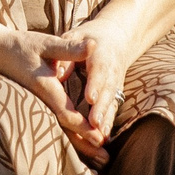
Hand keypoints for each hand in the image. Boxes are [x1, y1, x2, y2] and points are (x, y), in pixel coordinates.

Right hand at [0, 28, 109, 166]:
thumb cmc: (21, 47)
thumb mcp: (45, 43)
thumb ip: (68, 48)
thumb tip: (92, 46)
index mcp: (44, 88)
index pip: (65, 112)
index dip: (83, 126)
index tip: (100, 137)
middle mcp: (40, 103)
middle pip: (64, 130)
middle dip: (85, 144)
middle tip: (105, 158)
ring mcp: (36, 109)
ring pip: (59, 132)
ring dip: (79, 145)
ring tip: (100, 159)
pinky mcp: (35, 110)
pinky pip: (53, 127)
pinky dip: (70, 138)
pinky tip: (83, 146)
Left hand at [56, 16, 141, 146]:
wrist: (116, 37)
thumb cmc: (90, 36)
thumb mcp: (75, 35)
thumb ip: (67, 51)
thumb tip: (57, 71)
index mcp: (101, 54)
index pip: (99, 70)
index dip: (96, 85)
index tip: (90, 98)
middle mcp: (112, 71)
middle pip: (108, 91)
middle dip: (102, 108)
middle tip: (94, 124)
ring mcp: (116, 83)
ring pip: (112, 103)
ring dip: (106, 120)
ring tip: (100, 137)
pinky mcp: (115, 92)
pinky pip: (112, 109)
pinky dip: (108, 123)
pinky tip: (103, 139)